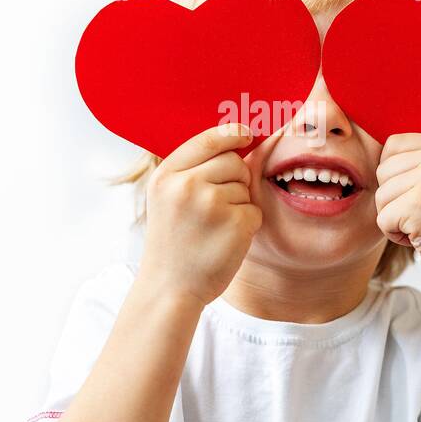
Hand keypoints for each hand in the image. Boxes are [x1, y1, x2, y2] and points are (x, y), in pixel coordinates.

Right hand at [138, 123, 262, 304]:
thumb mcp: (165, 198)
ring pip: (245, 186)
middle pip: (233, 161)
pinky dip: (248, 224)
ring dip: (239, 203)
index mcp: (166, 175)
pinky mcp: (235, 223)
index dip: (231, 134)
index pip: (208, 140)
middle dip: (235, 177)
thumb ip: (190, 169)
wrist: (170, 287)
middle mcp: (186, 185)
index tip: (246, 134)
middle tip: (218, 204)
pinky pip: (255, 210)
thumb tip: (233, 137)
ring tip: (215, 226)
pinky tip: (226, 239)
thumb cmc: (173, 242)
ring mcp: (211, 204)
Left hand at [374, 133, 420, 278]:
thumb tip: (377, 151)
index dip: (394, 174)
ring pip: (381, 195)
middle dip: (393, 198)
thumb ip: (419, 162)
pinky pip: (382, 218)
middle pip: (383, 170)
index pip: (394, 144)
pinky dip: (394, 234)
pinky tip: (419, 236)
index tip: (415, 194)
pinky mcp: (417, 204)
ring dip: (394, 217)